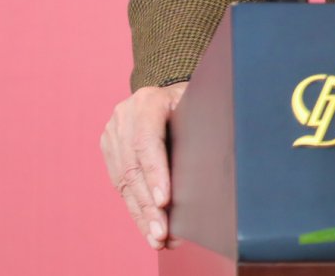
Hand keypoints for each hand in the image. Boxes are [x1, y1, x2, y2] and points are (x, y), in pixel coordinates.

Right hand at [101, 82, 188, 248]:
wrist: (168, 95)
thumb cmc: (192, 101)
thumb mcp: (199, 104)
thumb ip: (204, 123)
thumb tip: (223, 158)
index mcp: (147, 102)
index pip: (147, 142)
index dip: (155, 173)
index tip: (165, 201)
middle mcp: (124, 118)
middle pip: (134, 168)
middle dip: (149, 205)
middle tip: (163, 233)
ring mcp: (113, 135)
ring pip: (125, 182)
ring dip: (142, 215)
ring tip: (158, 238)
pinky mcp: (110, 151)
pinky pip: (121, 186)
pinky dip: (137, 210)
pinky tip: (149, 228)